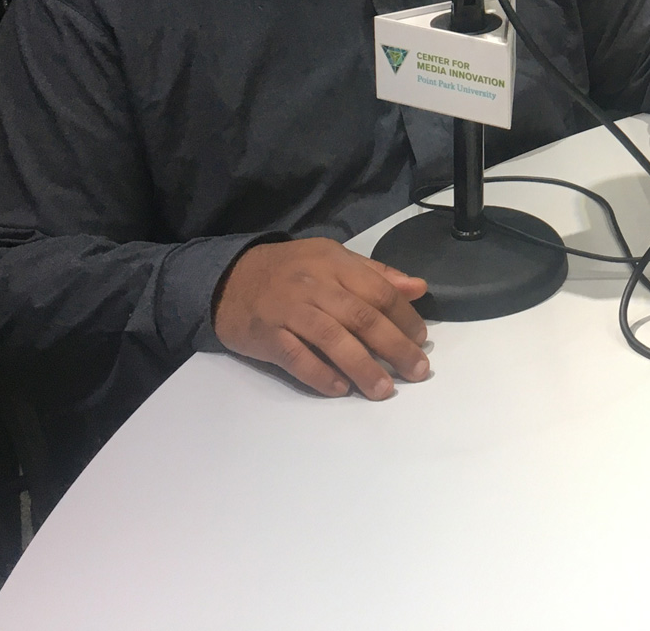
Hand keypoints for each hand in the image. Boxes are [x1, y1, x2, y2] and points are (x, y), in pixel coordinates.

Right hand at [214, 237, 430, 398]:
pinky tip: (341, 389)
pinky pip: (297, 358)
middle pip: (362, 317)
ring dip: (362, 367)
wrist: (228, 279)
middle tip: (416, 371)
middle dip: (394, 347)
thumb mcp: (332, 259)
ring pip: (333, 339)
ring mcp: (289, 311)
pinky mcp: (267, 335)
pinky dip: (321, 375)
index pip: (379, 291)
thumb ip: (375, 274)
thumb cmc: (290, 271)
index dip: (404, 318)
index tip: (421, 341)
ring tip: (383, 389)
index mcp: (335, 264)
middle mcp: (314, 285)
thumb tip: (417, 288)